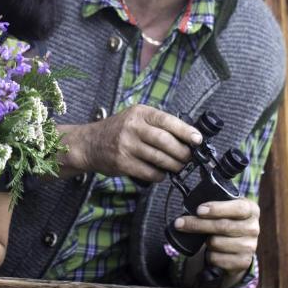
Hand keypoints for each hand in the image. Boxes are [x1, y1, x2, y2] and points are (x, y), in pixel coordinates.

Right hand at [62, 104, 201, 181]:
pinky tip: (161, 173)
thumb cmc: (118, 130)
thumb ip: (157, 125)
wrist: (89, 143)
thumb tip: (187, 138)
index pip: (167, 121)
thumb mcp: (136, 118)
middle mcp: (132, 127)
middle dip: (182, 152)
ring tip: (178, 167)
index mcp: (139, 113)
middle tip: (189, 158)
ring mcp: (126, 145)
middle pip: (165, 141)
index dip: (185, 131)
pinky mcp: (122, 163)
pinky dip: (160, 175)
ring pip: (159, 158)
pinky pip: (149, 172)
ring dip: (174, 166)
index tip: (198, 140)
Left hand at [174, 196, 259, 285]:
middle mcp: (254, 228)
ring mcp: (250, 247)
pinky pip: (217, 258)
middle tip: (179, 223)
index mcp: (251, 209)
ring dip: (205, 241)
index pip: (237, 208)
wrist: (238, 246)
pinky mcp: (243, 263)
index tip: (199, 210)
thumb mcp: (225, 208)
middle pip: (222, 226)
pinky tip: (212, 251)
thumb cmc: (227, 221)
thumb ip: (214, 204)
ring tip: (207, 239)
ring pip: (217, 243)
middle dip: (198, 224)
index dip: (217, 209)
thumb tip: (190, 204)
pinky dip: (209, 255)